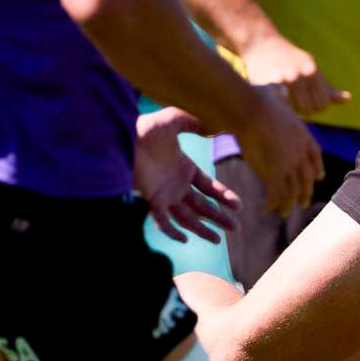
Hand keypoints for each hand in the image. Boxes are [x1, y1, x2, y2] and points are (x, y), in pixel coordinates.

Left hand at [135, 107, 239, 242]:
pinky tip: (184, 239)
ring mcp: (164, 194)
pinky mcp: (151, 199)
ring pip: (187, 217)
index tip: (238, 205)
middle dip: (219, 218)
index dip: (224, 196)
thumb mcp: (173, 120)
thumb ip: (192, 123)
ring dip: (202, 229)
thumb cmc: (146, 128)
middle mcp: (177, 185)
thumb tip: (211, 127)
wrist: (122, 136)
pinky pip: (162, 220)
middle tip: (236, 229)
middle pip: (202, 206)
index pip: (209, 187)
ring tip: (218, 240)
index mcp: (185, 169)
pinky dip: (172, 231)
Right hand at [232, 86, 322, 214]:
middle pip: (306, 179)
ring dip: (288, 204)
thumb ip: (280, 98)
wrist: (252, 110)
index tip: (318, 178)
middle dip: (305, 193)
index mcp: (304, 135)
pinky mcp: (274, 173)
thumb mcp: (277, 97)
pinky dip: (271, 205)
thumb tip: (280, 90)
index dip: (317, 169)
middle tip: (302, 203)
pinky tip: (264, 210)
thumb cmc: (258, 99)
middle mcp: (300, 153)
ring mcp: (289, 165)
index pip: (315, 156)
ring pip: (292, 191)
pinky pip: (275, 195)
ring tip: (284, 212)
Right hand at [239, 33, 348, 118]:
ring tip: (286, 102)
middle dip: (304, 110)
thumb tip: (348, 99)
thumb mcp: (310, 70)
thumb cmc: (290, 60)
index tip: (307, 102)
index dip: (316, 107)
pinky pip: (280, 106)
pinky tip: (276, 99)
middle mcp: (299, 74)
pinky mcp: (267, 83)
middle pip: (309, 110)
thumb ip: (326, 88)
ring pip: (294, 110)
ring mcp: (281, 79)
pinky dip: (279, 106)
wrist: (261, 43)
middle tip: (295, 104)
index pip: (322, 105)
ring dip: (291, 110)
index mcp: (312, 71)